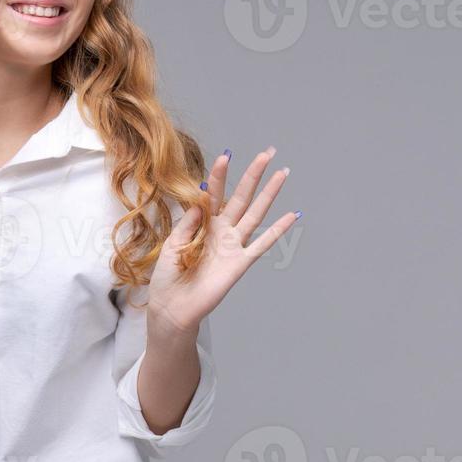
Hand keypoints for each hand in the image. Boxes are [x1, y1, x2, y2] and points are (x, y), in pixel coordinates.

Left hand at [146, 146, 299, 335]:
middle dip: (254, 174)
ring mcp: (233, 245)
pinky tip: (292, 215)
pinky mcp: (240, 263)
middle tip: (268, 152)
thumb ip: (188, 223)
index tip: (227, 155)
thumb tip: (201, 201)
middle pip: (241, 196)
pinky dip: (278, 230)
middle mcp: (221, 230)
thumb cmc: (168, 278)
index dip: (220, 175)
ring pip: (255, 213)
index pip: (214, 193)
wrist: (173, 308)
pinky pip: (262, 244)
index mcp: (202, 223)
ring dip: (269, 193)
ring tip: (282, 172)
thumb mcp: (172, 245)